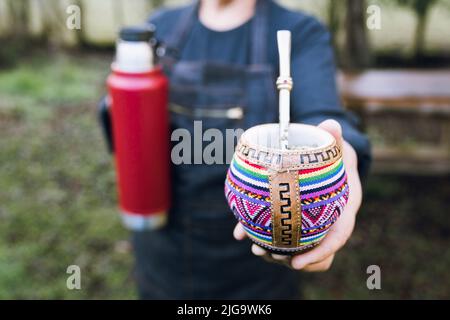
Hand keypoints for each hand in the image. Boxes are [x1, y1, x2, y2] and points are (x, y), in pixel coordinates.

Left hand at [233, 119, 362, 271]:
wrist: (332, 165)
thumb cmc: (334, 157)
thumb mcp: (336, 147)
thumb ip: (334, 137)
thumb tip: (331, 123)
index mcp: (343, 208)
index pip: (337, 237)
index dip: (320, 253)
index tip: (297, 264)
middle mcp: (329, 221)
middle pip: (315, 250)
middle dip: (292, 259)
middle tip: (269, 255)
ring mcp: (313, 224)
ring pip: (298, 248)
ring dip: (275, 252)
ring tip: (255, 248)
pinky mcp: (296, 221)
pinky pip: (281, 234)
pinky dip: (261, 234)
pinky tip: (240, 233)